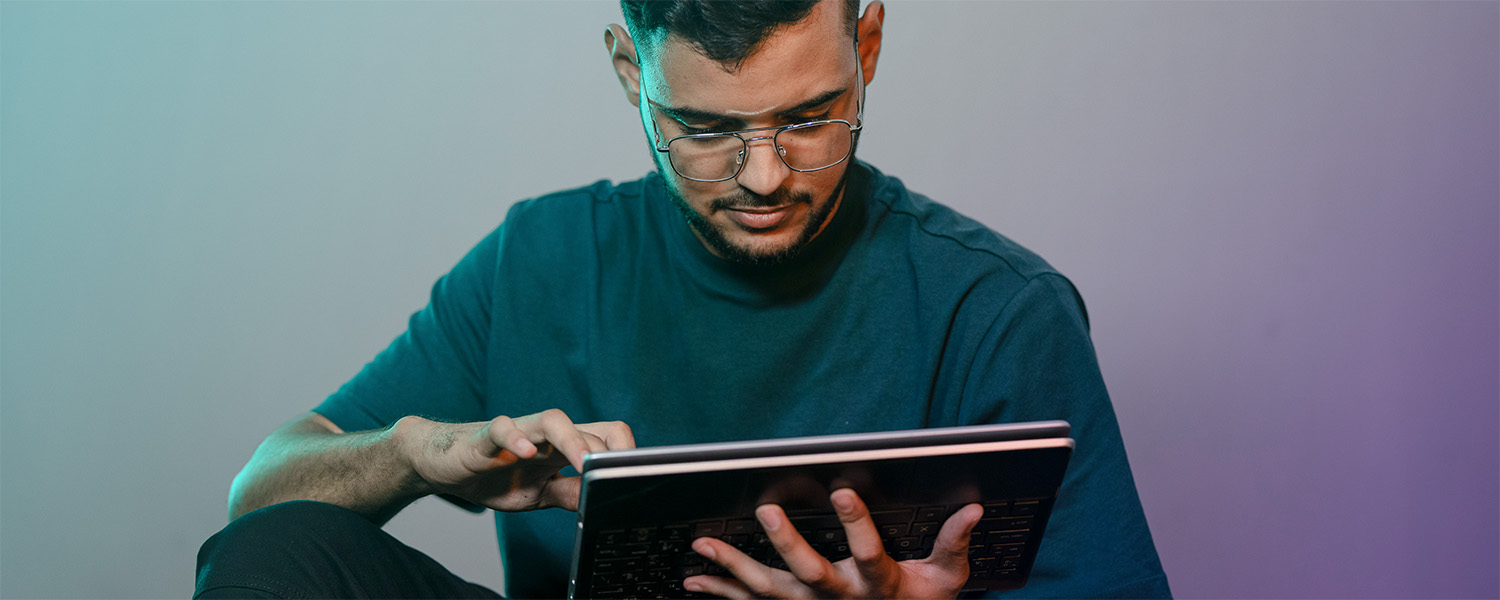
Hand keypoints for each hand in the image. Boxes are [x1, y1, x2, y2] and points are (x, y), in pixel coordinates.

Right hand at [398, 409, 633, 511]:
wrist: (447, 467)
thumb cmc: (496, 476)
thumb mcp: (541, 494)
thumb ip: (571, 494)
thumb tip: (603, 501)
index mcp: (564, 447)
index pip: (606, 435)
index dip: (625, 451)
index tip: (635, 475)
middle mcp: (547, 435)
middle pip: (588, 427)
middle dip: (605, 453)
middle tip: (613, 477)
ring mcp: (519, 432)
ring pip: (553, 419)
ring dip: (573, 439)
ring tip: (584, 461)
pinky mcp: (485, 437)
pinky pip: (502, 428)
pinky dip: (516, 438)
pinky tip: (526, 454)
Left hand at [685, 488, 982, 598]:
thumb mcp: (946, 582)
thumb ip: (954, 547)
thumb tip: (971, 510)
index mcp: (879, 587)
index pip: (869, 555)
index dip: (857, 526)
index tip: (844, 491)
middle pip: (810, 575)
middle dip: (787, 545)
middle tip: (766, 511)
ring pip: (769, 592)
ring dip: (734, 570)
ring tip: (704, 547)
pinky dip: (722, 594)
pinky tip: (694, 581)